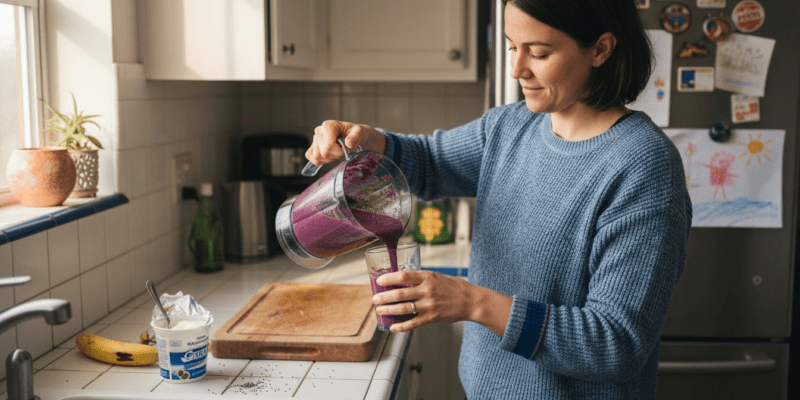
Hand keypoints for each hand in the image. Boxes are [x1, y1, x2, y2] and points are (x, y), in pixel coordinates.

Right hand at [306, 120, 385, 165]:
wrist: (355, 136)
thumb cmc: (357, 133)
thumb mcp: (360, 133)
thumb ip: (356, 137)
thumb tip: (348, 143)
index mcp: (328, 125)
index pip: (328, 146)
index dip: (339, 152)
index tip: (346, 149)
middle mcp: (319, 131)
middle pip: (324, 153)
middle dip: (335, 155)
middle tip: (343, 150)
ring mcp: (314, 139)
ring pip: (317, 157)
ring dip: (329, 158)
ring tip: (337, 152)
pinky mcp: (312, 147)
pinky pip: (311, 158)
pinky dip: (321, 161)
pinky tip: (330, 156)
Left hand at [372, 270, 508, 332]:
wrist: (470, 301)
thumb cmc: (454, 287)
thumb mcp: (437, 276)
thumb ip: (421, 278)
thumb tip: (401, 279)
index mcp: (427, 277)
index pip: (403, 276)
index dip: (388, 278)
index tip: (378, 281)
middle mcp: (427, 290)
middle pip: (399, 294)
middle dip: (383, 297)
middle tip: (374, 299)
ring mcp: (429, 305)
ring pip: (403, 308)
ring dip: (388, 310)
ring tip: (379, 310)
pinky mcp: (432, 317)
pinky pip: (412, 323)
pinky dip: (401, 326)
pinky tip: (393, 327)